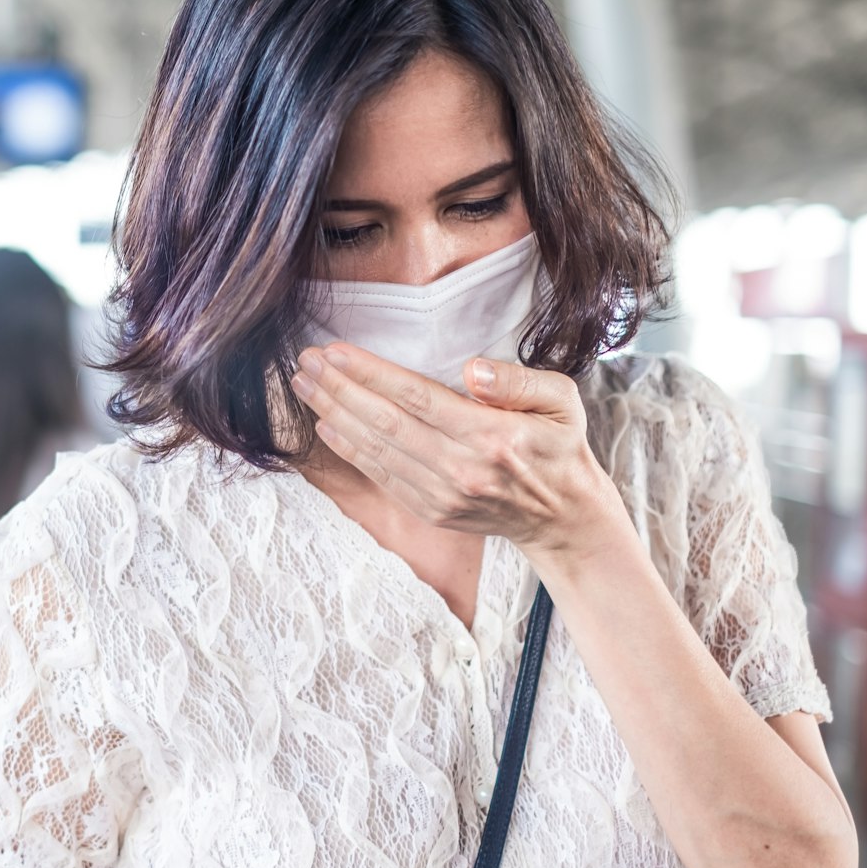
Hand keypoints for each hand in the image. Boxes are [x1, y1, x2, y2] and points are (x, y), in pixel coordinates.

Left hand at [288, 344, 633, 566]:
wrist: (562, 516)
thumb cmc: (559, 445)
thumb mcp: (562, 401)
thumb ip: (518, 382)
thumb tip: (472, 370)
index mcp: (492, 436)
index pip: (417, 398)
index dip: (370, 374)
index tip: (334, 351)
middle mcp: (462, 469)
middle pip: (385, 423)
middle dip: (338, 389)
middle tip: (305, 361)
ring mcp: (443, 495)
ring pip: (376, 449)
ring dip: (333, 414)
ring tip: (304, 385)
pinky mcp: (431, 511)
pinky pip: (381, 476)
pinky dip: (349, 450)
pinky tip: (325, 424)